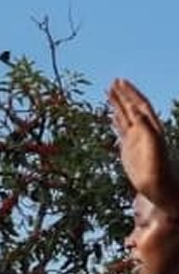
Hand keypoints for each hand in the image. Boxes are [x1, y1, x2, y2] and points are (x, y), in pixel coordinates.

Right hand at [110, 79, 176, 208]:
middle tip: (114, 81)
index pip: (141, 107)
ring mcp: (137, 140)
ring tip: (110, 91)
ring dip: (119, 103)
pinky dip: (116, 119)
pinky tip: (112, 114)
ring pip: (127, 117)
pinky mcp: (130, 149)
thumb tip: (136, 111)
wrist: (165, 192)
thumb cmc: (162, 176)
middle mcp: (145, 132)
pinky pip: (122, 130)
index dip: (131, 95)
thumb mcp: (156, 153)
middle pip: (134, 108)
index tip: (120, 84)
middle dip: (125, 94)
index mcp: (152, 131)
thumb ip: (147, 131)